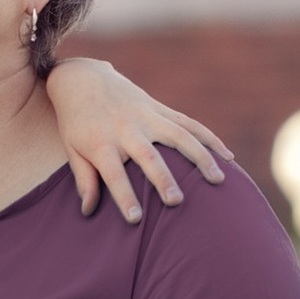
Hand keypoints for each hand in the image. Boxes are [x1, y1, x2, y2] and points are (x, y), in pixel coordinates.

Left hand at [47, 62, 230, 224]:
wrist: (82, 78)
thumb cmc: (76, 122)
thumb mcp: (72, 149)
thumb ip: (84, 179)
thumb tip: (88, 211)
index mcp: (102, 143)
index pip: (113, 175)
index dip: (124, 197)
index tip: (135, 219)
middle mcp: (126, 129)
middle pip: (148, 156)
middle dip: (163, 178)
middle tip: (176, 201)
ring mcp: (146, 116)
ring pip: (178, 136)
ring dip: (199, 157)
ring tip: (217, 180)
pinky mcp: (159, 108)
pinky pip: (189, 124)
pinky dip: (209, 138)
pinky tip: (228, 157)